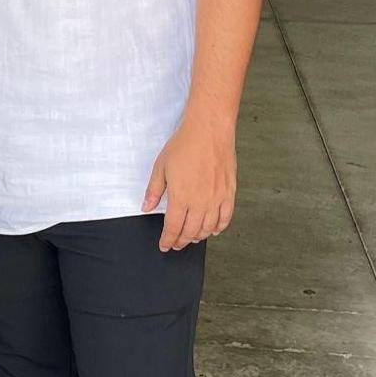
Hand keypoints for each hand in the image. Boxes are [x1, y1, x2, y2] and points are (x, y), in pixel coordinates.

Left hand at [142, 114, 236, 251]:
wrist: (209, 131)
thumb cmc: (184, 145)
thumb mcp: (161, 167)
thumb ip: (154, 190)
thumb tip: (146, 207)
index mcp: (181, 197)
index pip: (173, 227)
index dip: (167, 240)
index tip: (164, 245)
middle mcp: (200, 202)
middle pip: (190, 231)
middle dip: (181, 241)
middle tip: (176, 244)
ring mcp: (217, 198)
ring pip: (208, 228)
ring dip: (198, 236)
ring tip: (191, 238)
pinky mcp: (229, 193)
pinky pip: (225, 218)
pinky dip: (218, 227)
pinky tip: (213, 230)